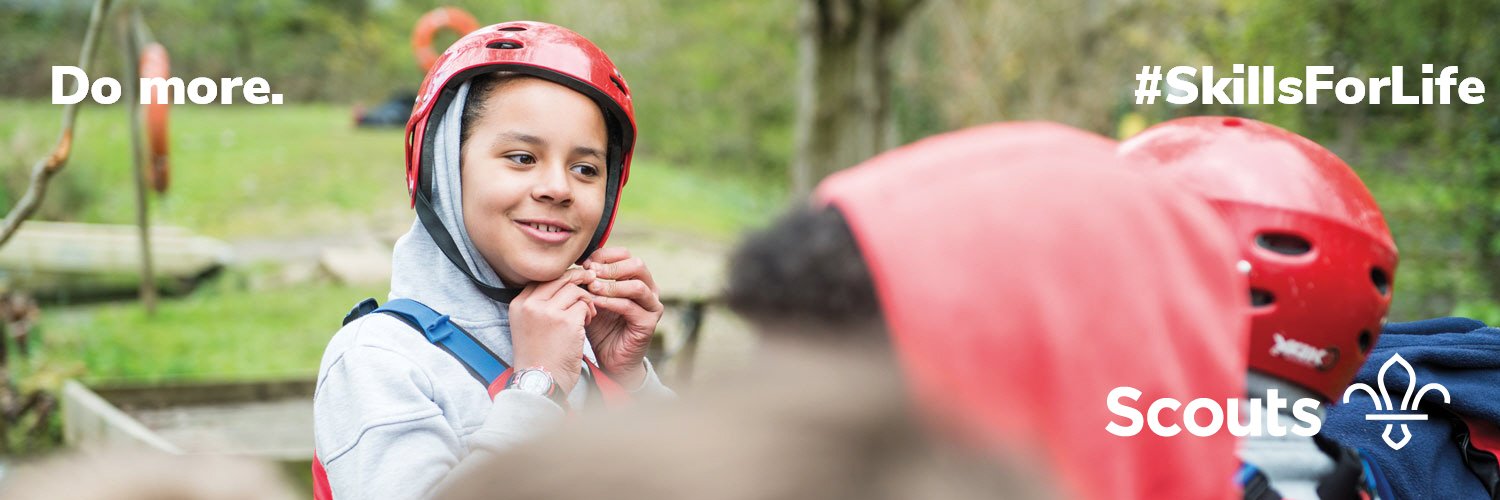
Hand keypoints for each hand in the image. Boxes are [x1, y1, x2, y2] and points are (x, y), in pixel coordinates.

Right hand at [508, 268, 595, 394]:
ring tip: (587, 315)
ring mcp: (548, 312)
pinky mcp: (566, 322)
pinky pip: (584, 306)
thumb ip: (538, 306)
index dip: (561, 278)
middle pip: (559, 279)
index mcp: (518, 305)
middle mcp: (530, 305)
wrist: (540, 382)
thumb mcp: (526, 326)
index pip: (542, 278)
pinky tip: (587, 324)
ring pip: (574, 290)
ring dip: (586, 300)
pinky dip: (589, 313)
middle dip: (578, 279)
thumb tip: (563, 284)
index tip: (573, 282)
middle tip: (591, 282)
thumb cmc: (538, 357)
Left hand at [583, 248, 662, 387]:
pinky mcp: (648, 323)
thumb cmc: (601, 327)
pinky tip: (595, 303)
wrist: (610, 359)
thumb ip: (589, 282)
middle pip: (636, 265)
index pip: (625, 255)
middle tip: (589, 272)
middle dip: (610, 267)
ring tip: (592, 288)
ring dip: (611, 285)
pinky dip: (611, 302)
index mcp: (636, 279)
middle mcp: (649, 289)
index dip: (604, 255)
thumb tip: (577, 263)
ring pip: (636, 285)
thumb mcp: (592, 299)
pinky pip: (630, 307)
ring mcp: (652, 306)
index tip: (584, 263)